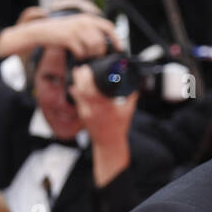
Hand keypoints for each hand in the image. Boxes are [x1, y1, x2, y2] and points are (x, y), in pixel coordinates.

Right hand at [0, 13, 120, 63]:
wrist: (42, 31)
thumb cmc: (61, 33)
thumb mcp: (77, 28)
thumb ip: (90, 33)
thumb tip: (104, 46)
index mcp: (87, 18)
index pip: (108, 27)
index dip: (116, 38)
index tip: (119, 49)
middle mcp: (83, 21)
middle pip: (101, 42)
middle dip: (99, 52)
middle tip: (91, 55)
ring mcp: (76, 29)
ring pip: (93, 48)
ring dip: (89, 55)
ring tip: (82, 54)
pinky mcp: (69, 38)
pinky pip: (81, 52)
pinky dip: (79, 57)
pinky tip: (74, 54)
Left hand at [68, 65, 137, 186]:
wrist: (109, 143)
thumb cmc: (119, 128)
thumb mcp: (128, 111)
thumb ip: (132, 96)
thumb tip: (136, 84)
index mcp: (106, 106)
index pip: (93, 88)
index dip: (88, 77)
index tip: (88, 68)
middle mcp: (94, 109)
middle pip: (83, 89)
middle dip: (80, 76)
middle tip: (82, 68)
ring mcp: (87, 113)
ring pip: (78, 94)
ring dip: (76, 82)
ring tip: (77, 73)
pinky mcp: (82, 115)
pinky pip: (77, 101)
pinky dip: (75, 92)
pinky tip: (75, 86)